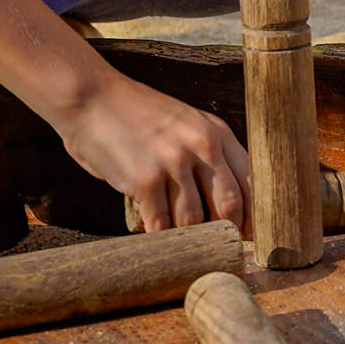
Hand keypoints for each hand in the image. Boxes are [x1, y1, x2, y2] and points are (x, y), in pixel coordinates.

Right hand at [60, 73, 250, 235]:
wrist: (91, 97)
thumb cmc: (135, 114)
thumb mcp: (184, 122)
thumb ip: (205, 154)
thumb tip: (225, 202)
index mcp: (216, 132)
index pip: (250, 180)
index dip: (253, 213)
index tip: (248, 233)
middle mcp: (201, 146)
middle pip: (229, 205)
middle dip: (226, 232)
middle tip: (216, 246)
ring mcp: (173, 163)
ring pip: (194, 219)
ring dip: (186, 237)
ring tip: (179, 243)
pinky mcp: (145, 180)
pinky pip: (161, 224)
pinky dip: (159, 238)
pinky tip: (155, 238)